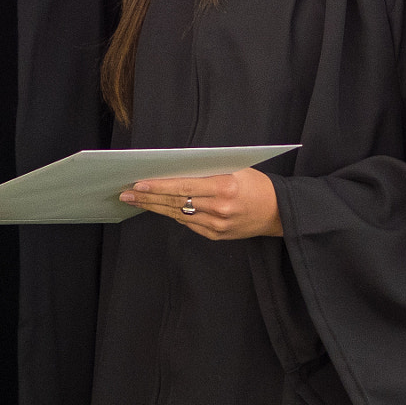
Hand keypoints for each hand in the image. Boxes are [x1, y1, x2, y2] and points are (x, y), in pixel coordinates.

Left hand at [121, 168, 281, 240]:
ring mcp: (217, 225)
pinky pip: (189, 223)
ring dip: (155, 207)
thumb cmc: (257, 184)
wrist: (278, 212)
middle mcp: (219, 208)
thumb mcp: (236, 168)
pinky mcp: (216, 235)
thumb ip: (207, 170)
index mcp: (224, 187)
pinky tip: (159, 208)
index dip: (158, 186)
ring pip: (178, 214)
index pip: (183, 186)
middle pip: (176, 202)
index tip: (138, 184)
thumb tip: (174, 168)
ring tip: (135, 201)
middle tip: (126, 193)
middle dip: (148, 198)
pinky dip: (173, 214)